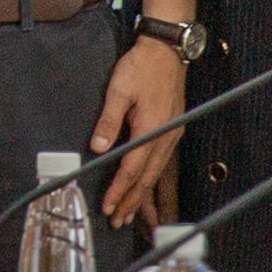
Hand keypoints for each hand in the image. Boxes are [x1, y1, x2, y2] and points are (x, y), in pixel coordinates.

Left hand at [92, 34, 188, 223]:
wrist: (167, 50)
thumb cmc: (142, 66)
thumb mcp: (118, 90)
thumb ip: (108, 121)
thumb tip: (98, 148)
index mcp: (150, 129)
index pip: (131, 169)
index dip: (119, 190)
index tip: (108, 206)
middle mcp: (164, 136)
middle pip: (146, 178)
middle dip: (131, 202)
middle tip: (118, 220)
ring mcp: (172, 134)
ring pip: (155, 173)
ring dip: (142, 194)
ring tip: (130, 213)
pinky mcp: (173, 129)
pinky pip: (161, 162)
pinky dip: (150, 179)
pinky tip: (144, 185)